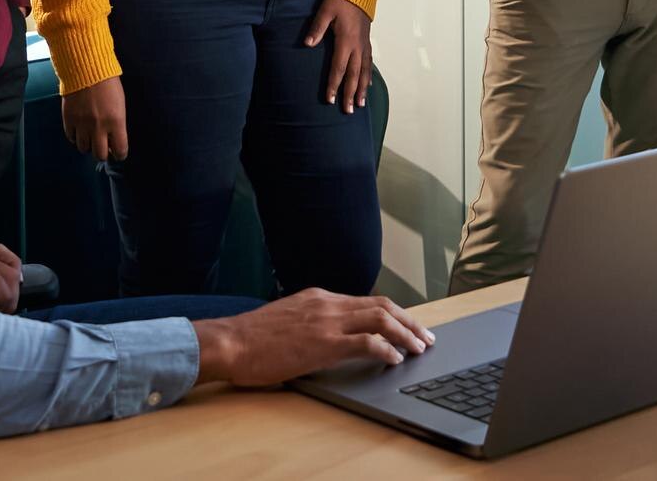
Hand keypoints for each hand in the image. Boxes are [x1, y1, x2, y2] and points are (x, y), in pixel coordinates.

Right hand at [62, 75, 128, 161]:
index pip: (120, 149)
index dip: (120, 154)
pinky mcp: (69, 120)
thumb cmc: (108, 83)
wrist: (86, 69)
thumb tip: (113, 139)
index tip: (119, 153)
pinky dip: (75, 137)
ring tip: (90, 139)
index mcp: (116, 121)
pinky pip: (71, 138)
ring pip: (83, 148)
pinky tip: (79, 131)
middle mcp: (99, 126)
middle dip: (103, 154)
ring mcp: (82, 124)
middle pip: (100, 154)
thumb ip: (117, 123)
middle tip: (103, 148)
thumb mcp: (120, 103)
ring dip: (88, 146)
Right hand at [194, 289, 435, 384]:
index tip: (407, 326)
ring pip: (380, 318)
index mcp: (320, 297)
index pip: (367, 300)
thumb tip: (329, 336)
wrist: (230, 342)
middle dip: (409, 321)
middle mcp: (328, 303)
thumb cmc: (251, 338)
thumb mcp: (287, 319)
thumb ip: (312, 321)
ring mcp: (327, 321)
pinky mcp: (324, 343)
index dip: (393, 313)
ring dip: (405, 333)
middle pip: (382, 305)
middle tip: (426, 337)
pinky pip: (365, 342)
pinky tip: (394, 359)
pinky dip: (386, 349)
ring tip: (418, 348)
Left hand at [304, 0, 372, 113]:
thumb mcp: (325, 11)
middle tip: (348, 110)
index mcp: (346, 40)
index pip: (339, 68)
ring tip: (360, 104)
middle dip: (350, 93)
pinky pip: (368, 62)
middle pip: (354, 74)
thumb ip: (317, 28)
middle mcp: (357, 46)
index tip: (331, 100)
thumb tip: (307, 44)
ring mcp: (364, 44)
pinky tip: (366, 85)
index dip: (334, 85)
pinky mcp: (367, 41)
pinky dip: (368, 76)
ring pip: (364, 71)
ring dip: (362, 89)